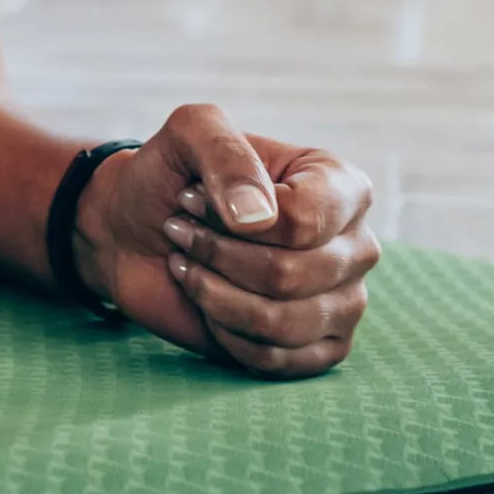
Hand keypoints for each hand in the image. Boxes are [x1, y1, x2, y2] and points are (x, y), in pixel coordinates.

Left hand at [72, 104, 376, 376]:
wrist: (136, 233)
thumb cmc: (171, 179)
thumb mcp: (189, 133)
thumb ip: (223, 150)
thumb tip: (257, 217)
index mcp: (342, 187)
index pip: (304, 220)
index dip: (234, 217)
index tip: (190, 197)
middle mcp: (357, 245)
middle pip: (291, 273)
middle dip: (216, 255)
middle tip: (180, 231)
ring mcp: (344, 301)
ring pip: (283, 322)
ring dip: (215, 295)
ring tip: (188, 264)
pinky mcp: (319, 348)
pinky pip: (276, 360)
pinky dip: (225, 333)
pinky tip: (206, 303)